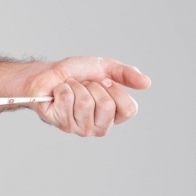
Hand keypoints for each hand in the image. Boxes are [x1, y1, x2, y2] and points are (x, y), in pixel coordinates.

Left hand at [26, 56, 150, 136]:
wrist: (48, 73)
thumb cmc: (76, 73)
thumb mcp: (105, 68)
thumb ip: (127, 74)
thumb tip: (147, 83)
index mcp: (113, 115)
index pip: (128, 109)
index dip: (115, 90)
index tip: (104, 81)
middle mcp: (99, 126)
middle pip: (106, 105)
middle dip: (93, 87)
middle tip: (84, 85)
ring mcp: (80, 128)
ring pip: (85, 103)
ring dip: (76, 87)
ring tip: (71, 88)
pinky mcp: (61, 123)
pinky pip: (66, 100)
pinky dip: (62, 89)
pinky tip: (58, 92)